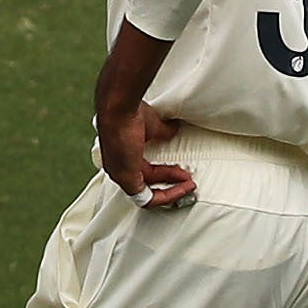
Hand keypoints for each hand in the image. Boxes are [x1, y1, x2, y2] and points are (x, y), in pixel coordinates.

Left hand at [97, 94, 194, 209]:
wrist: (120, 109)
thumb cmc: (128, 112)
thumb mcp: (151, 125)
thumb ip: (162, 132)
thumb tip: (173, 131)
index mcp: (123, 156)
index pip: (146, 172)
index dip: (167, 173)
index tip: (183, 171)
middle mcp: (118, 168)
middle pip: (148, 184)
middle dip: (172, 183)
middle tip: (189, 181)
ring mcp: (120, 174)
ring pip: (147, 194)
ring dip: (171, 191)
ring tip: (188, 185)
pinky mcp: (125, 178)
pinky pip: (146, 198)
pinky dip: (166, 196)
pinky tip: (181, 189)